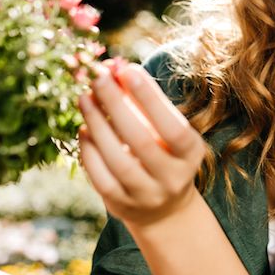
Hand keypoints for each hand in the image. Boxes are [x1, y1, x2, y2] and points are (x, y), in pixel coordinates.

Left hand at [79, 60, 206, 228]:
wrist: (164, 206)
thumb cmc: (162, 150)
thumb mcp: (163, 127)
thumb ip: (142, 100)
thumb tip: (114, 68)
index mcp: (190, 154)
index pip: (173, 126)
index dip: (150, 98)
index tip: (127, 69)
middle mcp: (173, 178)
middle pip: (141, 141)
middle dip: (117, 105)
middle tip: (98, 78)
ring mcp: (147, 196)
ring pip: (118, 160)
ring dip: (98, 125)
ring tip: (84, 98)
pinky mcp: (122, 206)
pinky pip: (101, 178)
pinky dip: (90, 151)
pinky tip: (84, 129)